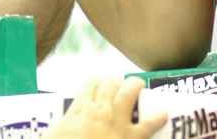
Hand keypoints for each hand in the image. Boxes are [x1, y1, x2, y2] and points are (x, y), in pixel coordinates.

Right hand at [45, 77, 166, 138]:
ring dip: (134, 86)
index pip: (92, 83)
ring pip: (130, 91)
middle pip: (111, 82)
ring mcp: (118, 121)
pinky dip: (157, 117)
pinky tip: (163, 114)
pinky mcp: (132, 137)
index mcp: (80, 108)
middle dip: (115, 82)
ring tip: (137, 87)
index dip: (97, 82)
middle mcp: (100, 109)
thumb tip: (64, 127)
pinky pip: (149, 123)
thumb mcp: (53, 135)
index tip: (98, 87)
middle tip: (117, 88)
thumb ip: (61, 126)